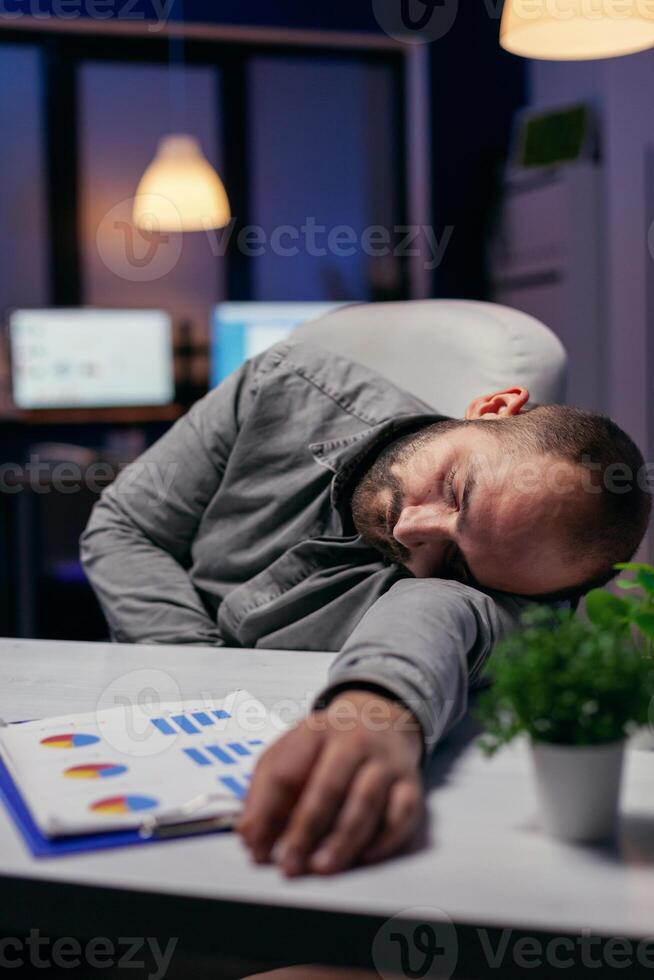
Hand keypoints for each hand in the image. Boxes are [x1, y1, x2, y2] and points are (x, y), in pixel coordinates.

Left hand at [236, 689, 423, 875]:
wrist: (382, 718)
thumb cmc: (329, 744)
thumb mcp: (292, 749)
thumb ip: (266, 788)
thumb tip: (250, 835)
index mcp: (315, 731)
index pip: (286, 772)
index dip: (267, 813)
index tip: (257, 847)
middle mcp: (353, 741)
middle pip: (328, 786)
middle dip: (305, 830)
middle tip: (290, 864)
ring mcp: (385, 761)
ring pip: (365, 803)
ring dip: (342, 840)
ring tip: (322, 867)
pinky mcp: (411, 783)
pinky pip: (402, 814)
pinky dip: (384, 838)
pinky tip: (364, 856)